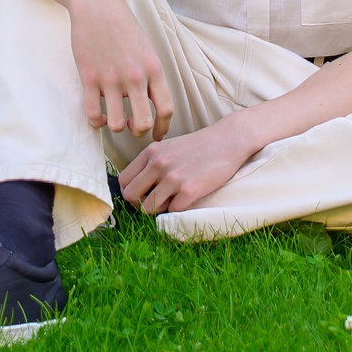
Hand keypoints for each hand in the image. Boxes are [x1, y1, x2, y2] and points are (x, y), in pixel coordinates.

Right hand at [67, 0, 173, 139]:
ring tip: (115, 119)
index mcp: (153, 69)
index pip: (166, 109)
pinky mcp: (89, 78)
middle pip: (143, 123)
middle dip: (139, 132)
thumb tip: (151, 101)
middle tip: (134, 127)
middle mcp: (134, 77)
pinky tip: (99, 116)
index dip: (163, 127)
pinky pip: (93, 114)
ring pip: (117, 125)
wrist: (97, 5)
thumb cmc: (123, 25)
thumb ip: (151, 74)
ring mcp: (110, 79)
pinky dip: (97, 122)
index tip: (157, 134)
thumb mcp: (147, 48)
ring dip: (117, 127)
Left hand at [118, 121, 255, 214]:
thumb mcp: (168, 147)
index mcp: (151, 152)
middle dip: (139, 204)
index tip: (141, 195)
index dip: (129, 192)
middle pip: (131, 196)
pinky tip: (187, 199)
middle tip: (154, 203)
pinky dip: (178, 209)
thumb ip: (151, 163)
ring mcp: (173, 177)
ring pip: (149, 208)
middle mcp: (158, 164)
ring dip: (159, 209)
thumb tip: (137, 187)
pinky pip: (172, 211)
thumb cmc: (199, 146)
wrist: (228, 140)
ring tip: (172, 201)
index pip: (124, 180)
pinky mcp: (190, 190)